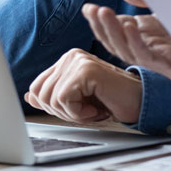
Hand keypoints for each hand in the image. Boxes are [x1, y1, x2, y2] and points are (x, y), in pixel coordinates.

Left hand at [25, 49, 142, 124]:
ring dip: (72, 114)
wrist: (140, 102)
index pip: (37, 87)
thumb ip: (54, 96)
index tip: (75, 109)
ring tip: (92, 109)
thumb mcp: (78, 101)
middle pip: (41, 94)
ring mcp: (78, 61)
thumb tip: (30, 97)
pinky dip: (79, 113)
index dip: (52, 106)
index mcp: (67, 61)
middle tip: (86, 111)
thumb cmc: (112, 101)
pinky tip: (96, 108)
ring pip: (51, 98)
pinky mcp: (86, 70)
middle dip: (62, 112)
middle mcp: (71, 56)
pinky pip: (64, 99)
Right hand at [82, 0, 170, 80]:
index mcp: (151, 35)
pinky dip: (136, 43)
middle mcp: (155, 49)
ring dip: (115, 34)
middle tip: (94, 10)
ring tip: (104, 14)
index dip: (101, 22)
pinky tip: (128, 27)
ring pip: (130, 53)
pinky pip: (150, 58)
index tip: (88, 8)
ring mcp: (164, 60)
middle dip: (103, 28)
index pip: (118, 32)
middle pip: (119, 45)